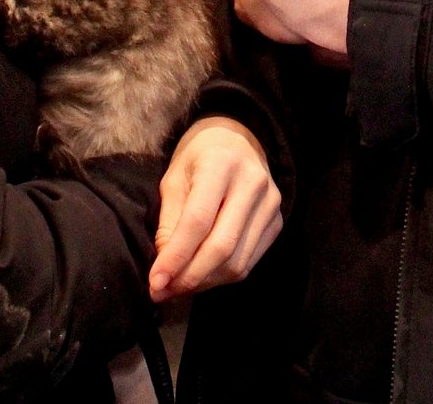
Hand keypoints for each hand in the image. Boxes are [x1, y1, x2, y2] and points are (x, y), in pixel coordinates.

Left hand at [149, 117, 282, 300]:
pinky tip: (201, 276)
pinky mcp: (276, 222)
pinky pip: (248, 262)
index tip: (155, 282)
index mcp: (221, 164)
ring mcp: (270, 204)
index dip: (176, 256)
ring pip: (237, 262)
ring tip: (178, 287)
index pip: (198, 221)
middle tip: (163, 292)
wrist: (237, 140)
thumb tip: (165, 269)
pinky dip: (221, 277)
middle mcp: (252, 183)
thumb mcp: (174, 178)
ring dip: (204, 282)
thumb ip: (169, 222)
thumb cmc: (198, 158)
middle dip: (189, 277)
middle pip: (221, 246)